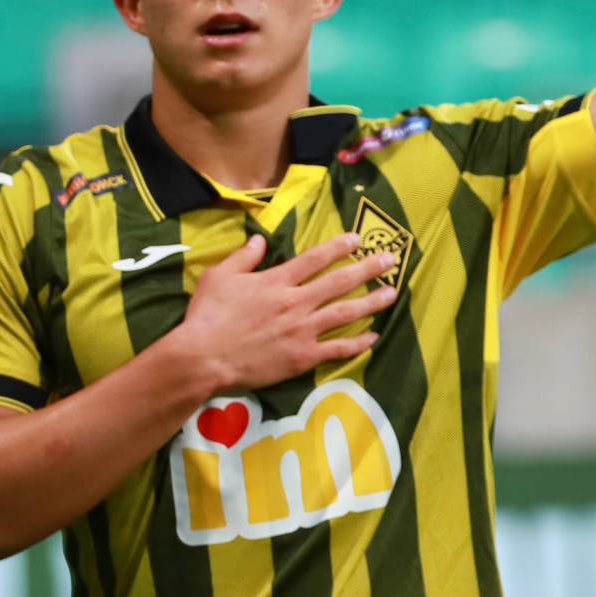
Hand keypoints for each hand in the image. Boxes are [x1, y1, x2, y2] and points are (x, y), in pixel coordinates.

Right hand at [172, 231, 396, 394]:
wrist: (203, 357)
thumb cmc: (208, 315)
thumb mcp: (219, 276)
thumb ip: (243, 257)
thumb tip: (260, 240)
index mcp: (277, 280)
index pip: (314, 259)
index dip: (338, 247)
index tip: (358, 239)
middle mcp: (296, 302)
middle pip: (339, 281)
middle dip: (367, 269)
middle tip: (390, 260)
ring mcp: (302, 331)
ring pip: (345, 312)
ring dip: (371, 302)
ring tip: (392, 293)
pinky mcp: (302, 357)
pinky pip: (336, 348)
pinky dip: (357, 343)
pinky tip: (374, 337)